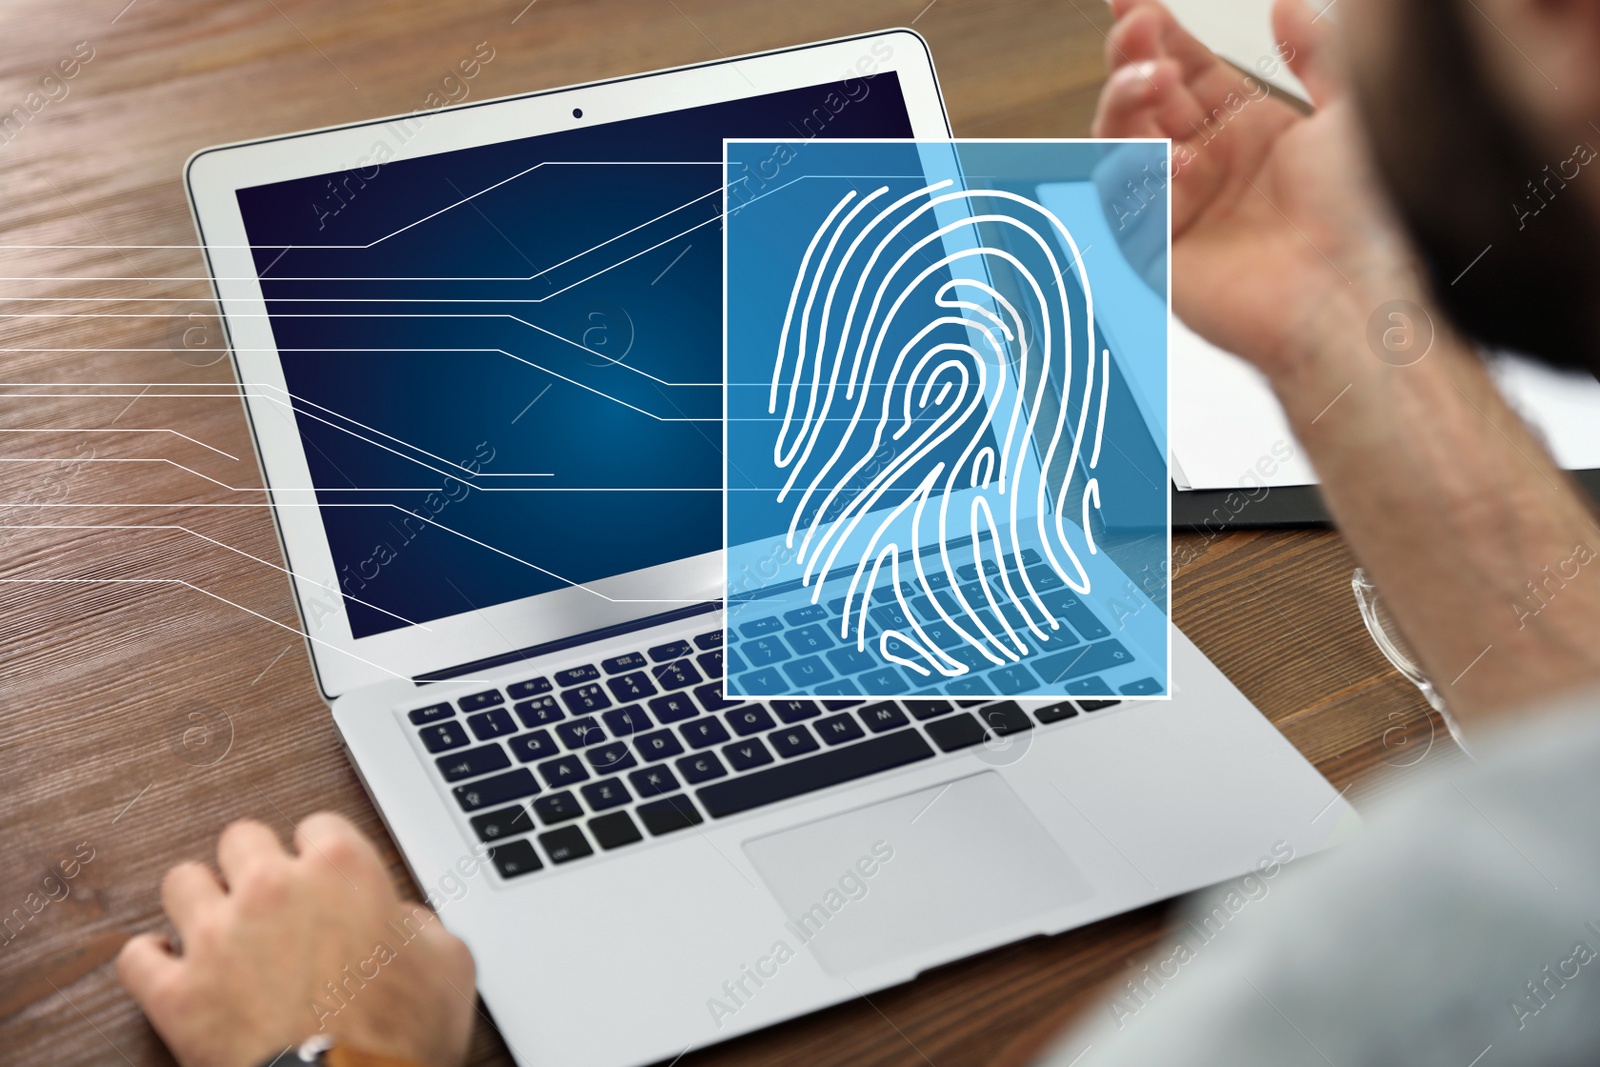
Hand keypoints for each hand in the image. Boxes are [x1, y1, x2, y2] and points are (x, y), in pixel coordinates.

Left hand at [118, 813, 475, 1066]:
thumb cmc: (403, 1036)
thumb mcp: (449, 964)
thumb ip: (420, 924)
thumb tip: (403, 924)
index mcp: (342, 871)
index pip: (319, 824)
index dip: (323, 852)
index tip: (323, 873)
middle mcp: (272, 890)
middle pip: (240, 837)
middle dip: (253, 862)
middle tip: (267, 892)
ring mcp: (217, 939)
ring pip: (181, 881)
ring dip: (199, 899)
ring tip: (215, 922)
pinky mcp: (177, 995)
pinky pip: (136, 958)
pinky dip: (150, 963)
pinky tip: (169, 968)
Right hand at [1092, 0, 1419, 381]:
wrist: (1357, 294)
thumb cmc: (1368, 217)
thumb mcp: (1354, 110)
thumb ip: (1317, 53)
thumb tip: (1284, 6)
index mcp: (1250, 133)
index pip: (1187, 69)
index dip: (1157, 30)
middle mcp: (1210, 167)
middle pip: (1145, 97)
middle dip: (1132, 54)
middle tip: (1136, 24)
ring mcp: (1179, 207)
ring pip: (1120, 139)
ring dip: (1124, 98)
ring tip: (1152, 77)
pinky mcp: (1156, 250)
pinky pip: (1120, 200)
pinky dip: (1133, 169)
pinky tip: (1173, 155)